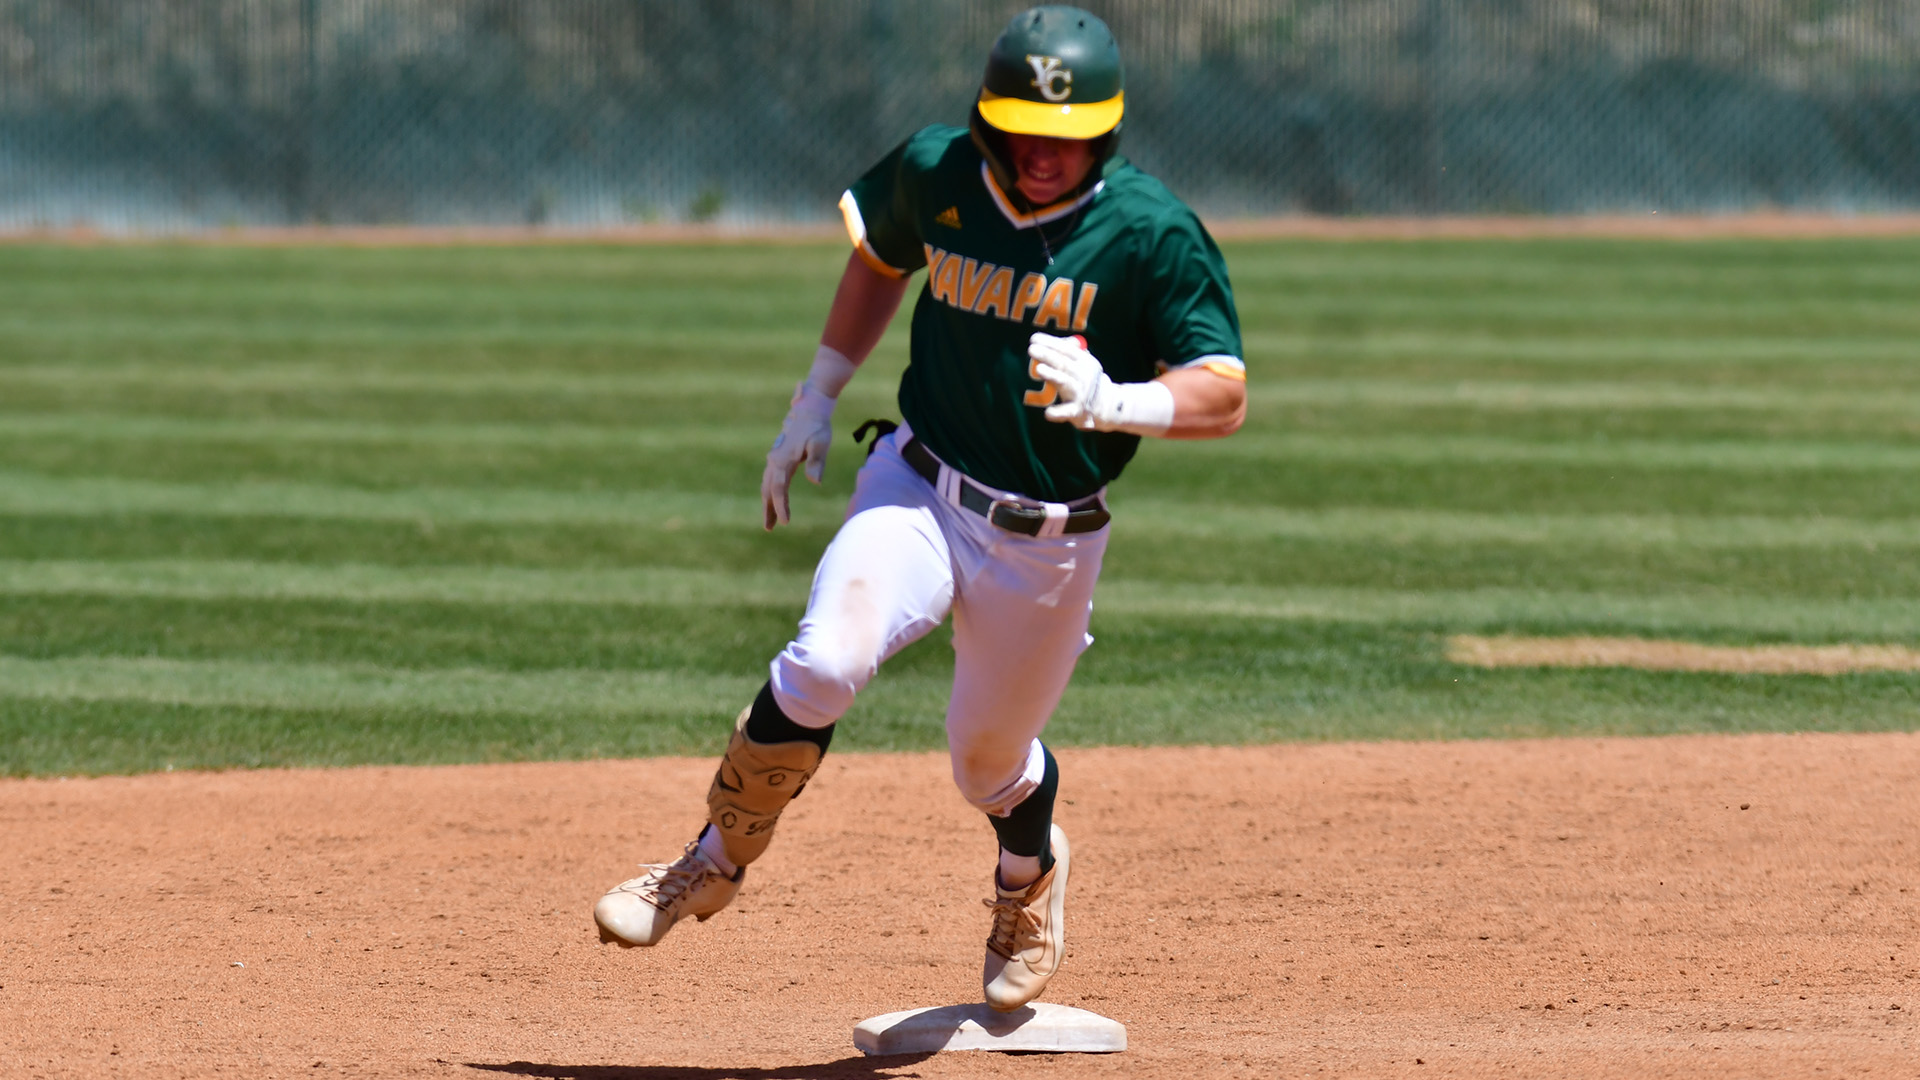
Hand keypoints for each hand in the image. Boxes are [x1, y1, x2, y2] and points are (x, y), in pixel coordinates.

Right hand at [760, 382, 834, 529]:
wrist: (810, 409)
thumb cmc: (818, 427)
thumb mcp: (821, 444)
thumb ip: (816, 462)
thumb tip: (816, 482)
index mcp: (783, 460)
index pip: (779, 488)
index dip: (781, 506)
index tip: (786, 522)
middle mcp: (774, 460)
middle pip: (768, 489)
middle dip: (768, 509)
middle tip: (769, 528)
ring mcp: (774, 458)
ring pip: (768, 484)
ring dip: (767, 502)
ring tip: (770, 521)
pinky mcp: (778, 456)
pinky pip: (771, 478)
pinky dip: (770, 492)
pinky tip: (773, 501)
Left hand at [1028, 332, 1176, 435]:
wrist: (1108, 406)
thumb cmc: (1088, 381)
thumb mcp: (1085, 363)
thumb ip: (1069, 352)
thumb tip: (1046, 342)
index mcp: (1086, 362)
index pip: (1066, 350)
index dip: (1050, 343)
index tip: (1034, 338)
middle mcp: (1084, 376)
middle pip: (1064, 364)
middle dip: (1047, 356)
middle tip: (1032, 350)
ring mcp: (1080, 394)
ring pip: (1065, 383)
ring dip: (1053, 376)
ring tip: (1039, 370)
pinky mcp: (1077, 411)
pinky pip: (1066, 411)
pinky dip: (1057, 412)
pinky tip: (1048, 412)